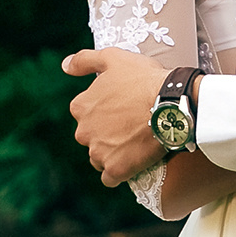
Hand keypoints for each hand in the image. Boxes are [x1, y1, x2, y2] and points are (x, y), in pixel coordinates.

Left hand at [62, 47, 169, 184]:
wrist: (170, 104)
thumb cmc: (143, 79)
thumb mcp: (113, 58)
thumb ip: (85, 60)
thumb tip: (65, 66)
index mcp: (81, 106)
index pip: (85, 114)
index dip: (104, 111)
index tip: (122, 108)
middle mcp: (83, 132)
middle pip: (91, 137)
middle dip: (106, 134)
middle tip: (130, 125)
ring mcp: (98, 153)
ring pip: (99, 158)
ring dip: (111, 153)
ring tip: (134, 143)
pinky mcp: (115, 170)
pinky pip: (110, 178)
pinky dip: (119, 172)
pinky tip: (133, 162)